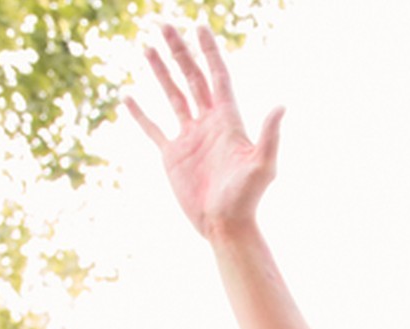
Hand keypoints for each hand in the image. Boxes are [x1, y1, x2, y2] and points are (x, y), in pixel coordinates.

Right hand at [128, 22, 282, 242]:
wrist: (225, 226)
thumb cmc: (248, 198)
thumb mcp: (263, 166)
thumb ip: (270, 135)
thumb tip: (281, 105)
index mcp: (228, 120)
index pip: (217, 76)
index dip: (208, 51)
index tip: (199, 26)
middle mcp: (208, 122)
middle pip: (191, 76)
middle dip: (177, 50)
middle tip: (162, 23)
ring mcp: (189, 137)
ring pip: (172, 94)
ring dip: (159, 70)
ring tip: (146, 45)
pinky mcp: (172, 155)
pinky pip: (153, 128)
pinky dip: (140, 113)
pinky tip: (128, 96)